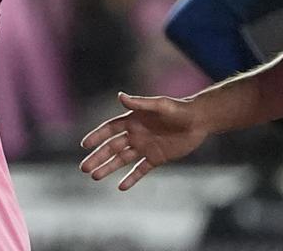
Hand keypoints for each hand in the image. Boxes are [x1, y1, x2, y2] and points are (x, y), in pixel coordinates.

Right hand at [78, 93, 209, 189]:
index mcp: (132, 120)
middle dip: (97, 157)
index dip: (96, 136)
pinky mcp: (156, 158)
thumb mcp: (159, 105)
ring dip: (108, 168)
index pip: (109, 129)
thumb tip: (120, 96)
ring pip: (122, 160)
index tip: (84, 145)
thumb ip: (140, 103)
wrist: (199, 121)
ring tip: (94, 176)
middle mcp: (135, 134)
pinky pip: (141, 170)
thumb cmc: (179, 109)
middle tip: (84, 168)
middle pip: (111, 147)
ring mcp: (145, 147)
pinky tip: (121, 186)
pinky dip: (131, 178)